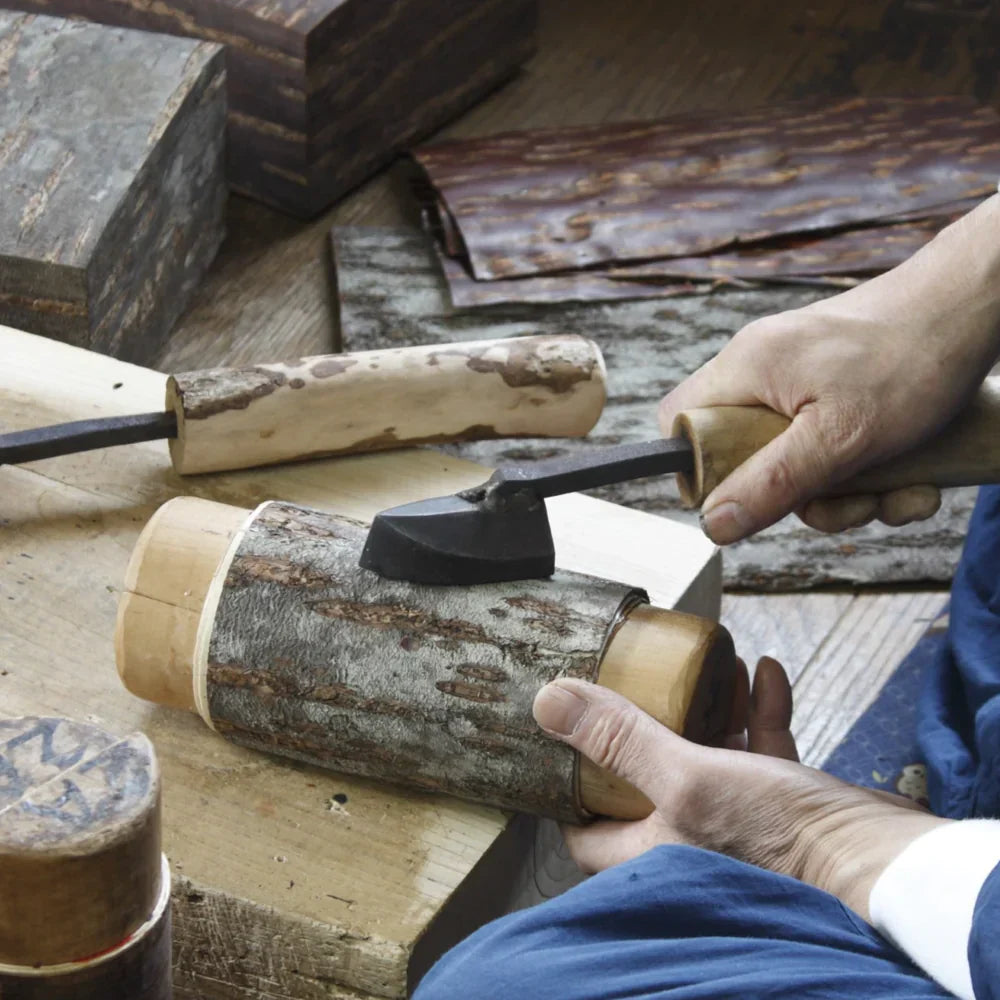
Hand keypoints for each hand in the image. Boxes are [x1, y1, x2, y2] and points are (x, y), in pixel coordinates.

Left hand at [533, 658, 946, 919]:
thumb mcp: (686, 777)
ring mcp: (735, 820)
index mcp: (649, 848)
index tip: (565, 735)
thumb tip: (549, 702)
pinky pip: (757, 749)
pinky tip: (766, 671)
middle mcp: (686, 838)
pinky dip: (758, 710)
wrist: (879, 862)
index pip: (584, 827)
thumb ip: (620, 739)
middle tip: (639, 675)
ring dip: (708, 704)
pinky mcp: (778, 804)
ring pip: (705, 753)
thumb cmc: (780, 838)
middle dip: (647, 720)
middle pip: (645, 775)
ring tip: (712, 663)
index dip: (570, 783)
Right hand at [658, 197, 999, 544]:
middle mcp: (764, 369)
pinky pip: (830, 447)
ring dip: (850, 493)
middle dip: (803, 496)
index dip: (701, 469)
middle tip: (852, 499)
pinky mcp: (836, 389)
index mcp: (746, 368)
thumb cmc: (913, 356)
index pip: (679, 423)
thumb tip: (713, 524)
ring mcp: (801, 379)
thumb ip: (772, 483)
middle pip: (744, 456)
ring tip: (900, 489)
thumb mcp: (840, 438)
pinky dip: (872, 473)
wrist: (979, 305)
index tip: (751, 495)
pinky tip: (912, 477)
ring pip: (795, 461)